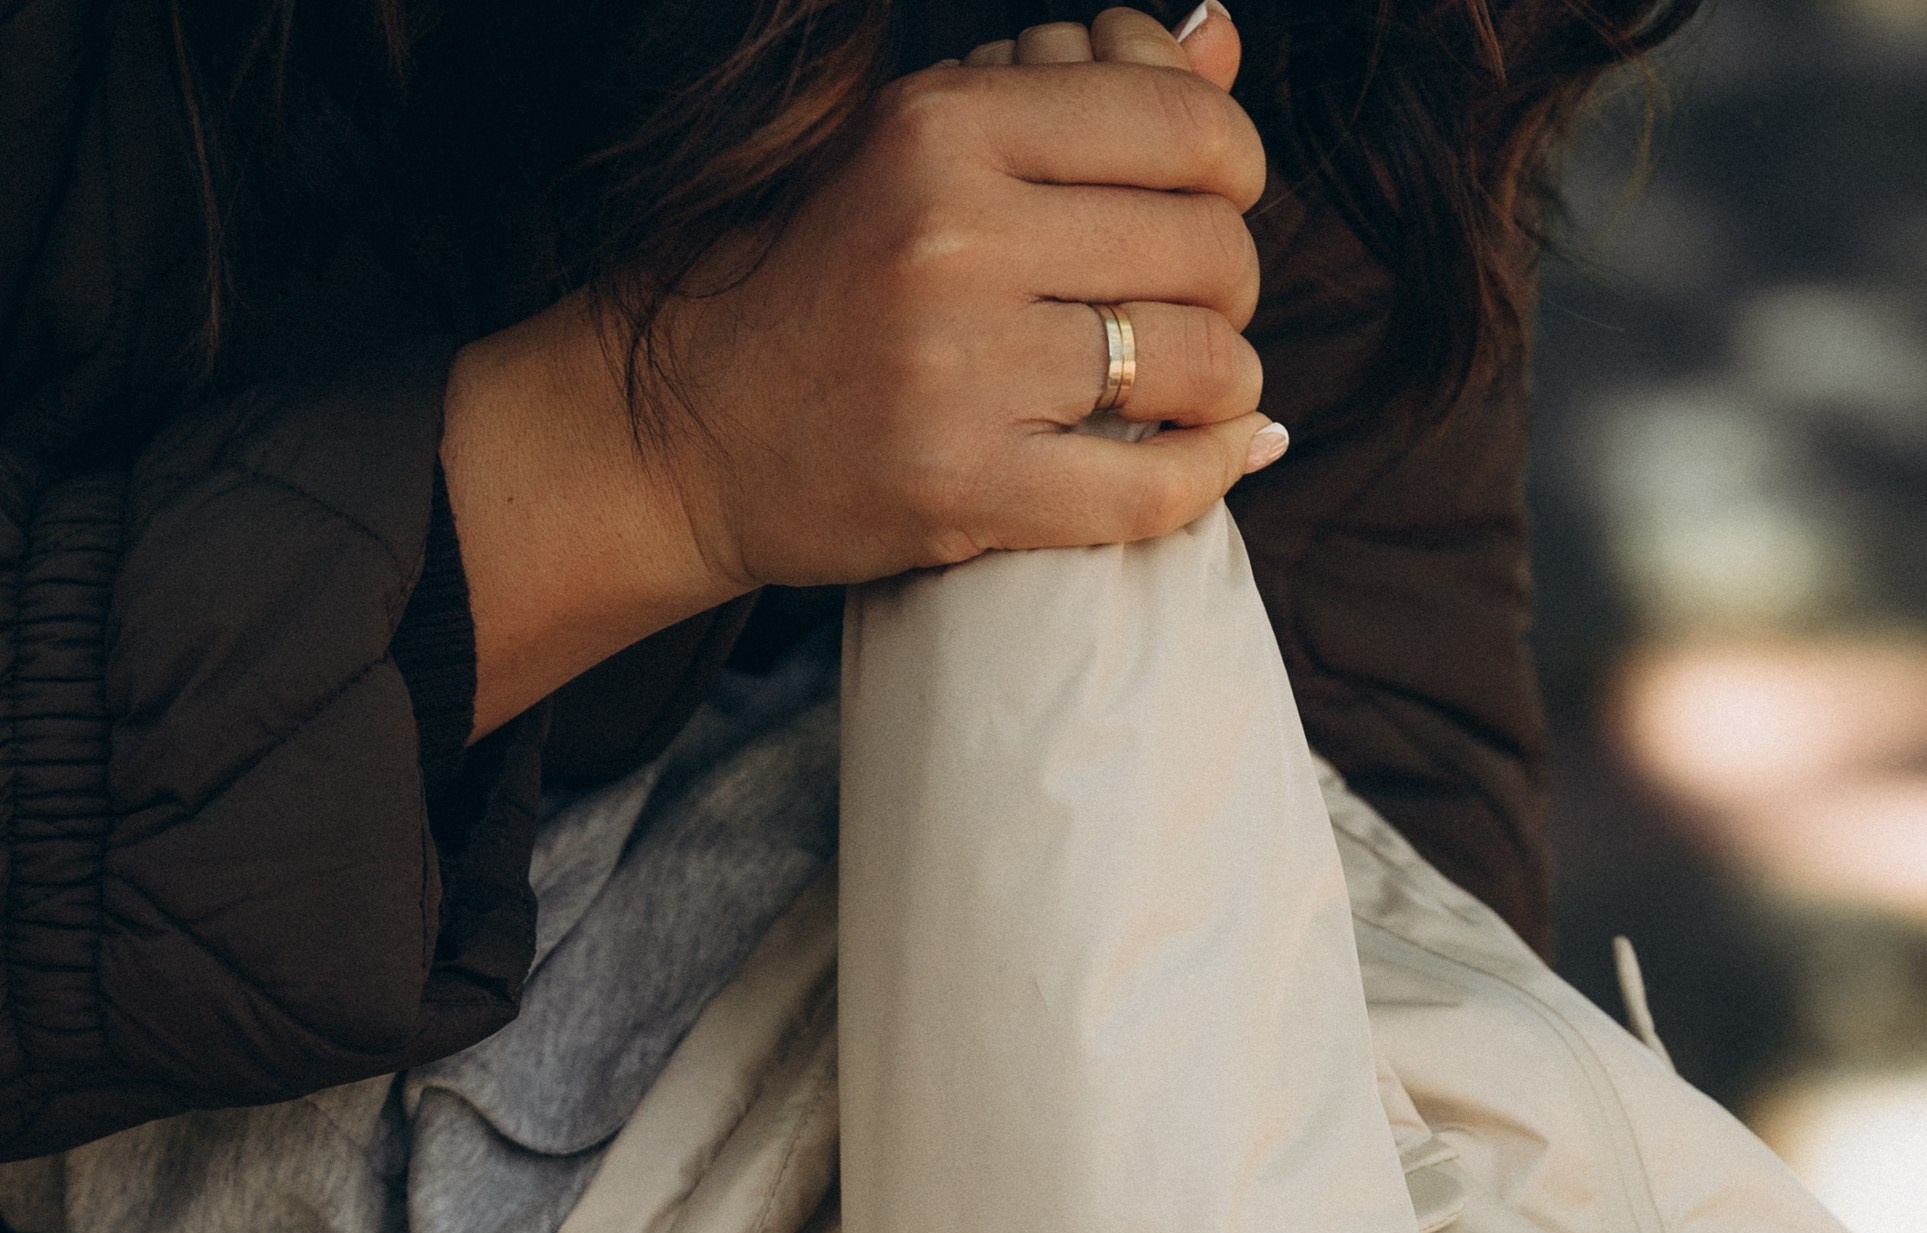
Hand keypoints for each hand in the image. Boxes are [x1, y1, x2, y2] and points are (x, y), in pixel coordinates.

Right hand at [446, 6, 1279, 731]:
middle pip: (1206, 246)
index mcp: (942, 125)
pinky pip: (1153, 489)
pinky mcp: (964, 489)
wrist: (688, 428)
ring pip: (1197, 363)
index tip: (1215, 198)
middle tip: (1198, 304)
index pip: (1179, 123)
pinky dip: (1214, 472)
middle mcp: (955, 236)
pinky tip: (1225, 455)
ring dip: (1227, 379)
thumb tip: (1215, 39)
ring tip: (1199, 384)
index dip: (1233, 163)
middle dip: (1231, 280)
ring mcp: (961, 370)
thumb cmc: (819, 277)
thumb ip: (1077, 92)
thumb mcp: (923, 146)